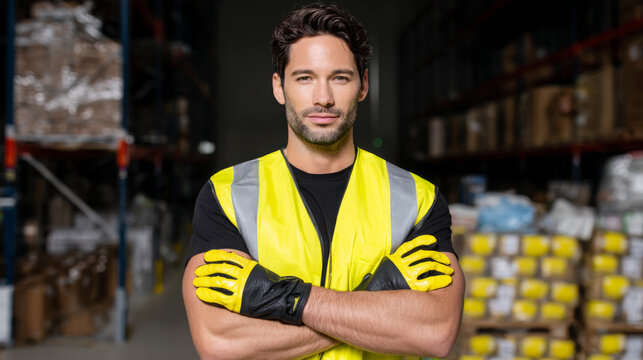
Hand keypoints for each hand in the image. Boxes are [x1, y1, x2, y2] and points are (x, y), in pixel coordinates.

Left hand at [193, 250, 311, 324]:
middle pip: (220, 269)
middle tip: (198, 271)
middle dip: (207, 270)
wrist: (282, 299)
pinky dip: (208, 294)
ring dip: (204, 281)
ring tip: (196, 282)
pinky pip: (219, 297)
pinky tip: (200, 294)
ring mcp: (240, 288)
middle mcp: (243, 275)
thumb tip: (237, 266)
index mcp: (248, 266)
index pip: (228, 257)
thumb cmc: (273, 286)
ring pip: (217, 282)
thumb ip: (248, 268)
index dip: (216, 256)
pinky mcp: (238, 301)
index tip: (207, 256)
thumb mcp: (260, 271)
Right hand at [355, 235, 453, 291]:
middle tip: (447, 262)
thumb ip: (396, 261)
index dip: (424, 241)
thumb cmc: (381, 283)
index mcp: (396, 258)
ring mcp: (406, 274)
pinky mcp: (411, 285)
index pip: (412, 245)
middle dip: (438, 257)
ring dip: (441, 268)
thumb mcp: (386, 267)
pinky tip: (446, 281)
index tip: (433, 241)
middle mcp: (401, 264)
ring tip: (449, 271)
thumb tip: (409, 256)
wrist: (374, 295)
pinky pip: (429, 281)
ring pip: (429, 266)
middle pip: (424, 255)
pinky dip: (440, 280)